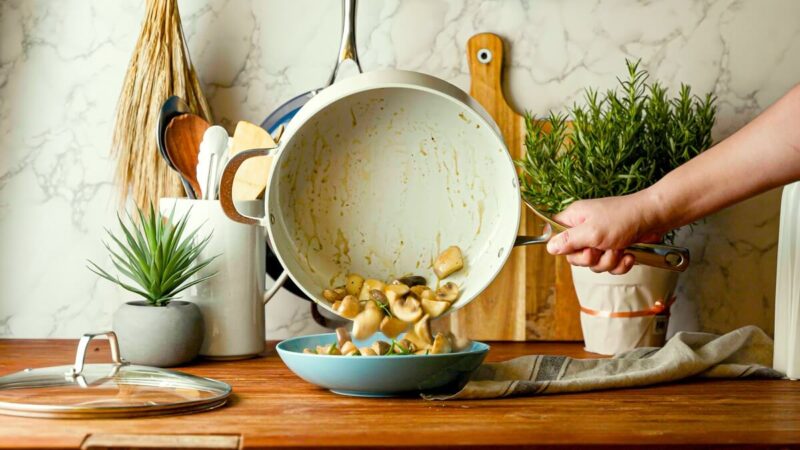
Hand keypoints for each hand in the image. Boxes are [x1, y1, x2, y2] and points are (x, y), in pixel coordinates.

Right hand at [545, 193, 662, 273]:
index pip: (556, 235)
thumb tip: (549, 247)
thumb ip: (568, 241)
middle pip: (575, 255)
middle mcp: (585, 228)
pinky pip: (610, 265)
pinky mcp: (614, 247)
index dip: (564, 247)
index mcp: (575, 218)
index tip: (577, 248)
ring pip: (594, 263)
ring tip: (618, 249)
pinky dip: (620, 264)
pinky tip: (628, 255)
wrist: (654, 218)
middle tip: (599, 250)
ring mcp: (600, 239)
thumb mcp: (592, 232)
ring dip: (608, 261)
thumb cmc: (623, 218)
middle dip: (591, 258)